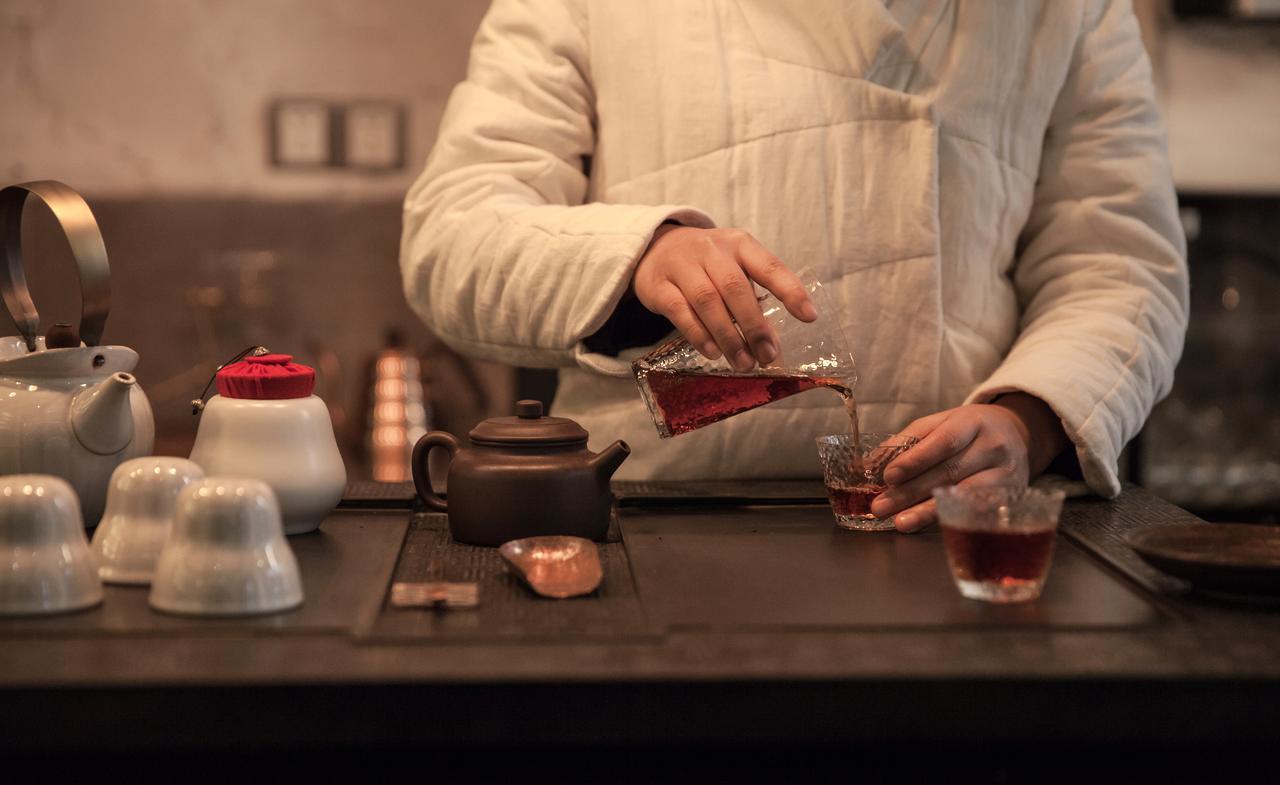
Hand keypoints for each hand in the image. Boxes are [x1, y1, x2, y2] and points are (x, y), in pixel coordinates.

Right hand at [632, 225, 817, 370]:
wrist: (654, 249)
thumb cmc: (705, 264)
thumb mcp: (732, 266)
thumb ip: (751, 297)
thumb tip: (772, 343)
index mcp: (739, 244)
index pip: (769, 266)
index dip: (790, 291)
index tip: (809, 317)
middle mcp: (711, 250)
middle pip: (735, 288)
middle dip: (754, 326)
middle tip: (767, 356)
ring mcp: (682, 265)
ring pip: (707, 301)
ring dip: (728, 336)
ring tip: (742, 362)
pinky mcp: (659, 286)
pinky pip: (680, 312)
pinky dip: (699, 335)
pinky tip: (713, 353)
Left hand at [871, 394, 1068, 532]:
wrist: (1016, 434)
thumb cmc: (969, 429)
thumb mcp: (941, 422)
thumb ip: (908, 440)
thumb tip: (870, 464)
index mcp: (973, 422)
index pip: (944, 442)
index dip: (915, 460)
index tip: (888, 476)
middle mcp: (993, 447)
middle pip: (949, 472)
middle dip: (911, 492)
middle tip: (881, 507)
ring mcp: (1006, 473)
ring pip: (963, 495)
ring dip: (927, 511)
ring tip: (899, 522)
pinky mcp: (1011, 496)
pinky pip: (977, 510)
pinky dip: (950, 518)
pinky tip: (928, 526)